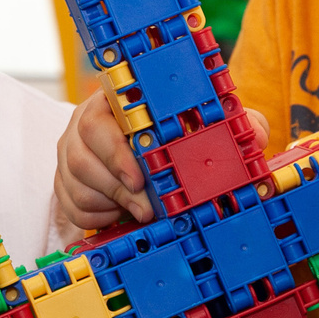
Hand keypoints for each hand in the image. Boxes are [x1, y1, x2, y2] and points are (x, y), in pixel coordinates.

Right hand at [55, 93, 271, 231]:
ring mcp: (70, 153)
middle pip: (82, 156)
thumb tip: (253, 133)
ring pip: (75, 184)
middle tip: (147, 208)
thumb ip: (233, 123)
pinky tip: (120, 214)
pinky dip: (97, 216)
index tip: (140, 178)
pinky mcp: (65, 182)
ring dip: (109, 204)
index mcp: (113, 100)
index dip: (116, 151)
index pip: (99, 120)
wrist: (151, 152)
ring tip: (140, 212)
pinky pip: (71, 206)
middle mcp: (83, 123)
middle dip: (116, 187)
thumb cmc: (180, 134)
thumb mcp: (209, 125)